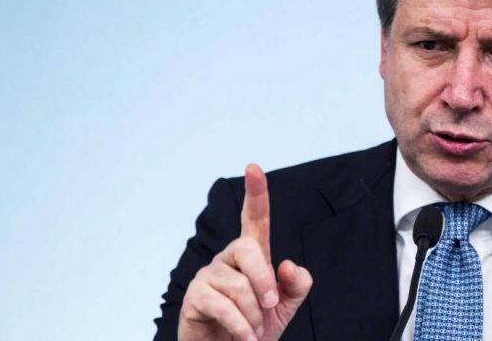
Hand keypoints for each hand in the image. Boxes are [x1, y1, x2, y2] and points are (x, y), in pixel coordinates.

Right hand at [178, 164, 312, 340]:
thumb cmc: (256, 327)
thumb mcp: (286, 306)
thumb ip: (296, 284)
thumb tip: (287, 264)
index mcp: (252, 256)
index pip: (254, 219)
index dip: (256, 193)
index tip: (253, 167)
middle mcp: (228, 259)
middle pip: (248, 249)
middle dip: (265, 281)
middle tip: (271, 306)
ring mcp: (209, 275)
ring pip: (239, 286)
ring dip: (255, 316)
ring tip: (253, 331)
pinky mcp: (195, 296)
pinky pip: (224, 307)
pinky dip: (242, 327)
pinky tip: (245, 339)